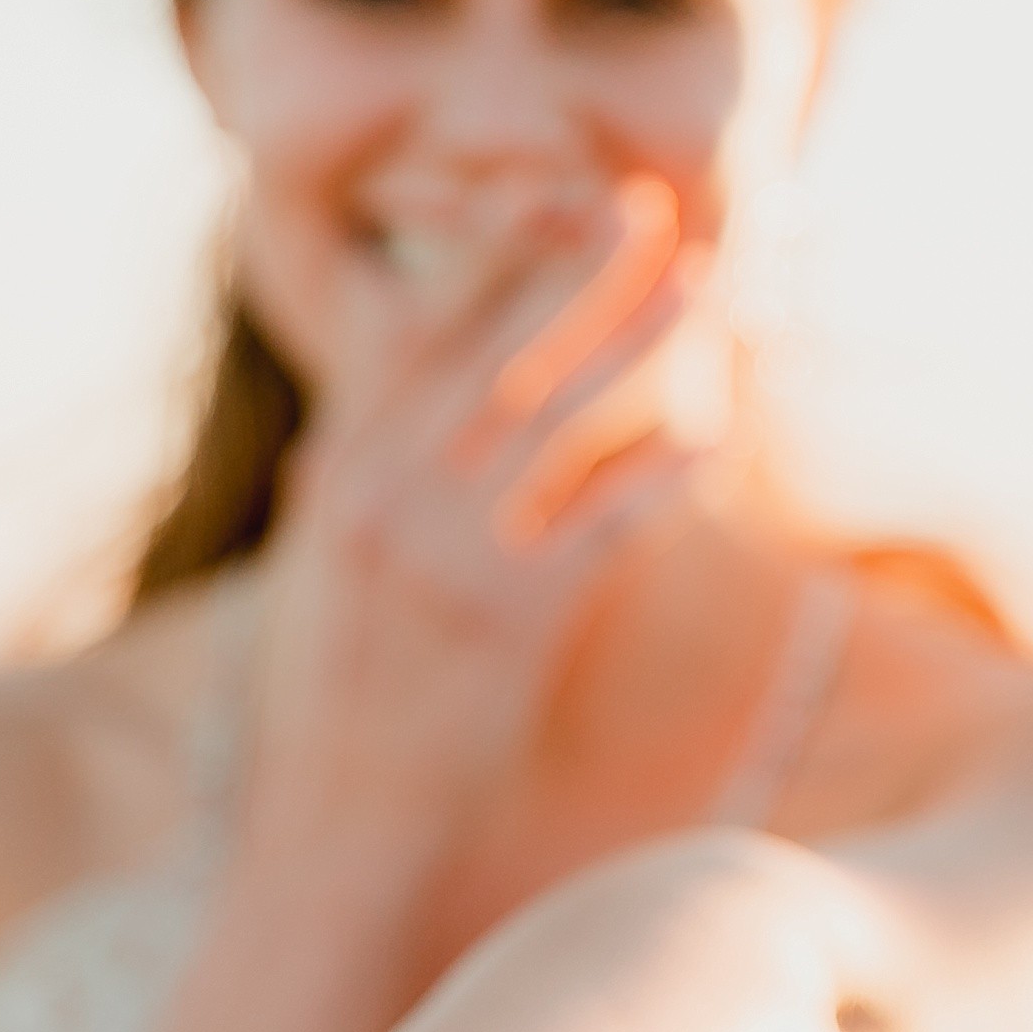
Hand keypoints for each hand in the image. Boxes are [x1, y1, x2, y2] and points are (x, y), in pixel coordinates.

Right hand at [240, 175, 720, 883]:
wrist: (339, 834)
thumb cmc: (342, 710)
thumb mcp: (326, 574)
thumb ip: (355, 485)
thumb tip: (363, 415)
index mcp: (338, 475)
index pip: (415, 327)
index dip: (493, 254)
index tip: (557, 197)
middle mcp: (379, 498)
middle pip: (489, 346)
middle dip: (574, 266)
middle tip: (648, 207)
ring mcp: (438, 556)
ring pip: (551, 416)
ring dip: (634, 343)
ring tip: (702, 290)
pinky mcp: (501, 624)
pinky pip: (596, 526)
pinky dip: (655, 476)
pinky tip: (706, 442)